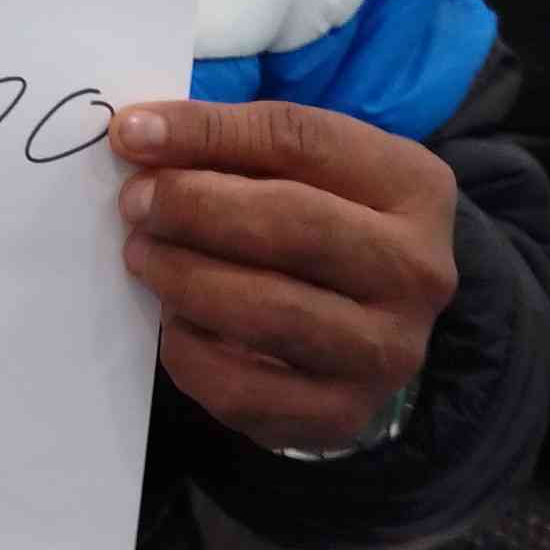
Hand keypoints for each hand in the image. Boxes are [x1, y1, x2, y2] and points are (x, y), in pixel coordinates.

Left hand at [108, 98, 458, 452]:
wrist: (366, 332)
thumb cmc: (320, 227)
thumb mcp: (300, 169)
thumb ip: (226, 144)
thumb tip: (137, 135)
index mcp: (414, 186)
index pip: (303, 141)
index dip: (208, 134)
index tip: (132, 134)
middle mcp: (417, 271)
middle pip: (295, 225)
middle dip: (196, 209)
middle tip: (135, 204)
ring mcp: (386, 352)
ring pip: (271, 312)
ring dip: (185, 278)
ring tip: (144, 256)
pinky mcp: (341, 415)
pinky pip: (244, 387)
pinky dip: (190, 352)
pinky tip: (174, 322)